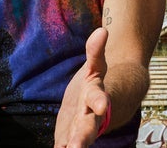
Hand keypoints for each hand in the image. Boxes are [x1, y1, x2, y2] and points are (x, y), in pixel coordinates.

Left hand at [54, 27, 110, 147]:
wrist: (101, 106)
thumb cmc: (94, 84)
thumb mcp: (95, 67)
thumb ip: (96, 51)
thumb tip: (102, 30)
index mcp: (96, 96)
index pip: (98, 97)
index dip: (100, 101)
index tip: (102, 105)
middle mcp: (90, 117)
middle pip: (88, 127)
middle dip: (82, 137)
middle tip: (76, 147)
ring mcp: (79, 130)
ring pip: (77, 140)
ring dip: (72, 147)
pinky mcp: (67, 137)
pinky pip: (64, 146)